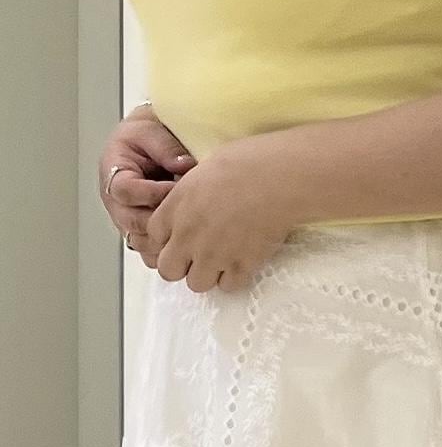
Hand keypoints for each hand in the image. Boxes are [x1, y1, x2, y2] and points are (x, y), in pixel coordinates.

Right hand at [100, 107, 199, 268]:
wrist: (149, 143)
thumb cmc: (146, 136)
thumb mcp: (151, 131)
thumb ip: (165, 146)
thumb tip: (184, 165)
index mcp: (114, 174)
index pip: (125, 191)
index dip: (151, 193)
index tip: (176, 186)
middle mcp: (116, 202)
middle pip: (131, 222)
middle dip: (161, 220)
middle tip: (189, 211)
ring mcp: (128, 220)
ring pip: (140, 242)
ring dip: (165, 239)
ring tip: (191, 227)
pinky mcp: (142, 232)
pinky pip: (150, 252)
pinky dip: (168, 251)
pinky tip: (189, 240)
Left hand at [142, 135, 297, 293]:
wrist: (282, 176)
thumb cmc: (249, 161)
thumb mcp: (207, 166)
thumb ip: (192, 191)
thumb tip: (196, 198)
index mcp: (176, 207)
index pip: (154, 236)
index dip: (168, 237)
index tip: (182, 232)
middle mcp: (188, 235)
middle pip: (168, 269)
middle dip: (181, 264)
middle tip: (199, 253)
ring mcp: (214, 254)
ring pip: (196, 283)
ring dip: (208, 273)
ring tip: (223, 258)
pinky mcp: (242, 265)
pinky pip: (229, 286)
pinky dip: (234, 276)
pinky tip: (243, 259)